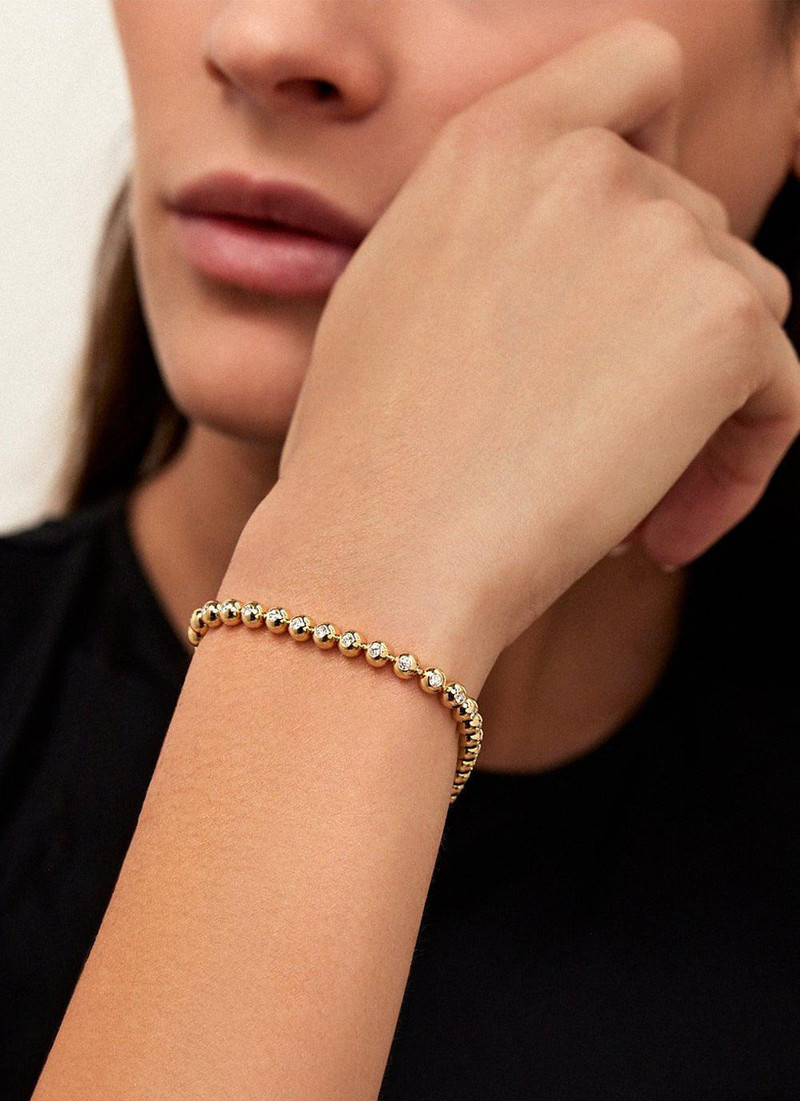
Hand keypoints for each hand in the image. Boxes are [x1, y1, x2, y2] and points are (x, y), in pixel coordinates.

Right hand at [266, 18, 799, 670]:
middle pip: (695, 220)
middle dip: (661, 326)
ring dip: (701, 399)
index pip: (636, 67)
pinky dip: (738, 464)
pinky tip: (660, 536)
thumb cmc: (367, 452)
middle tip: (601, 434)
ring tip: (626, 496)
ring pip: (743, 302)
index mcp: (493, 143)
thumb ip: (497, 236)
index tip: (639, 242)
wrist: (385, 544)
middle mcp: (586, 163)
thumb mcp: (400, 293)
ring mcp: (662, 231)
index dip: (662, 144)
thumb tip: (577, 271)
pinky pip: (777, 390)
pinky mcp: (723, 319)